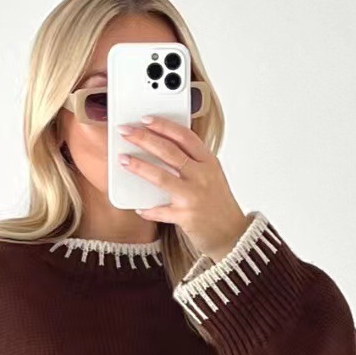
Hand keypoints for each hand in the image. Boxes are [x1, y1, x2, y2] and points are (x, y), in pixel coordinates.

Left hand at [115, 115, 249, 261]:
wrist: (232, 235)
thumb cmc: (218, 204)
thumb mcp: (212, 176)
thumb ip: (193, 161)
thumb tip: (164, 147)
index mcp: (209, 162)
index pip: (184, 136)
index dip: (163, 126)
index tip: (146, 119)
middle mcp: (202, 176)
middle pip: (168, 151)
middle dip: (144, 138)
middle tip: (125, 132)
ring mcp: (193, 197)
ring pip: (161, 177)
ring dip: (139, 167)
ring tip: (123, 160)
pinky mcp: (186, 217)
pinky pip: (160, 211)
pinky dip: (148, 209)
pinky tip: (138, 207)